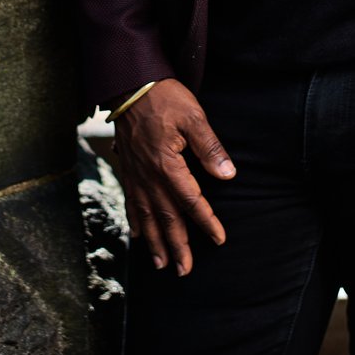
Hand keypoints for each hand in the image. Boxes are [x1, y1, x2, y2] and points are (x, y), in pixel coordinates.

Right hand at [110, 78, 235, 275]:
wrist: (129, 84)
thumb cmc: (164, 97)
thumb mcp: (194, 117)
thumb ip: (210, 148)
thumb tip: (227, 175)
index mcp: (167, 164)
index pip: (191, 200)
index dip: (206, 221)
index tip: (219, 239)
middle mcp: (148, 175)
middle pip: (166, 217)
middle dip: (177, 245)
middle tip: (185, 271)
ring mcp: (135, 174)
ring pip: (146, 216)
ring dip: (155, 242)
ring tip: (162, 264)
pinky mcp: (127, 167)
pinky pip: (130, 201)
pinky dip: (136, 221)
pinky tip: (138, 235)